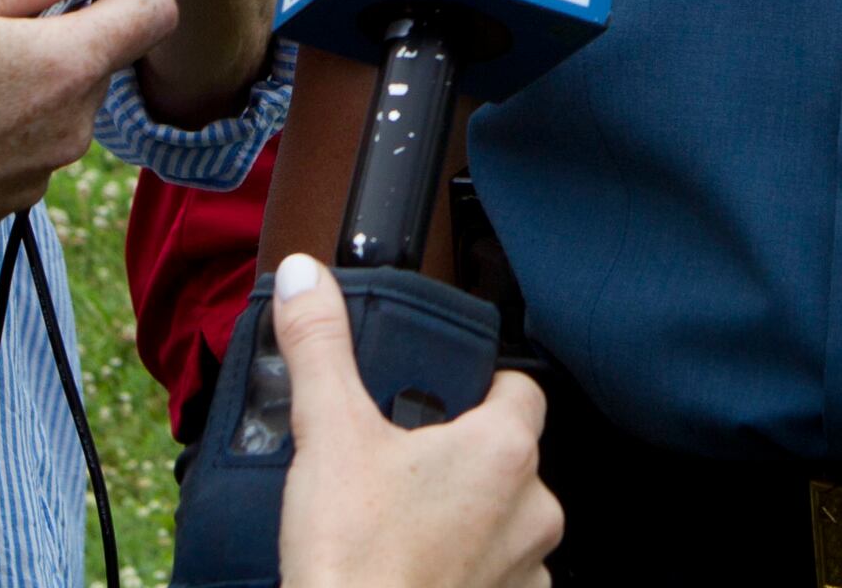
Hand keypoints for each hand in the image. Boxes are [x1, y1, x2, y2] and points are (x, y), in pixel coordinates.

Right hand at [0, 0, 178, 329]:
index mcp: (64, 69)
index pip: (153, 14)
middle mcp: (67, 129)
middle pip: (99, 59)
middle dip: (66, 27)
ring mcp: (38, 174)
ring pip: (59, 104)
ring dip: (29, 78)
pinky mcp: (5, 204)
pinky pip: (26, 147)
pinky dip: (2, 124)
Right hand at [272, 251, 559, 587]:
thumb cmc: (354, 560)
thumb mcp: (328, 435)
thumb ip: (320, 347)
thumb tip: (306, 282)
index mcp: (504, 450)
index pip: (519, 388)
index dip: (479, 385)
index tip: (438, 393)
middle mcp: (535, 508)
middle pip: (510, 458)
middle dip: (461, 459)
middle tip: (400, 465)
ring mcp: (527, 570)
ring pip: (507, 523)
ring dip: (468, 520)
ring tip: (402, 524)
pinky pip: (499, 579)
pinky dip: (466, 573)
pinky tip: (417, 570)